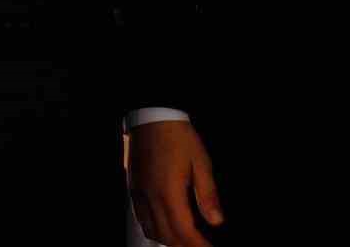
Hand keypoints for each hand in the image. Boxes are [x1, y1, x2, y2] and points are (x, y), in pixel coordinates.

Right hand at [127, 119, 223, 246]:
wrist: (152, 116)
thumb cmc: (178, 136)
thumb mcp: (201, 162)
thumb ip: (208, 194)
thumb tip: (216, 220)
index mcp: (169, 192)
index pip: (184, 231)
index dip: (197, 246)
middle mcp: (151, 196)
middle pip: (167, 236)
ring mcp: (139, 193)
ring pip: (151, 230)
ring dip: (169, 241)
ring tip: (185, 242)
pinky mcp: (134, 187)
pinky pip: (141, 218)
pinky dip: (154, 230)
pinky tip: (164, 228)